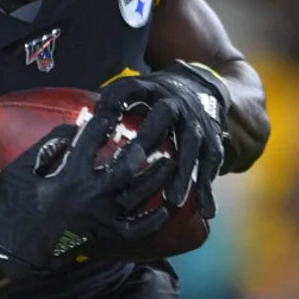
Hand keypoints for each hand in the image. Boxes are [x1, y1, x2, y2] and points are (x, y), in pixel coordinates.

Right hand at [0, 103, 175, 279]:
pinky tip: (164, 209)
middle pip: (127, 167)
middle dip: (141, 148)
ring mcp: (103, 217)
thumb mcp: (20, 170)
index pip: (91, 140)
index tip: (111, 110)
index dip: (103, 122)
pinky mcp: (106, 236)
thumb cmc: (16, 207)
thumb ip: (45, 147)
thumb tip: (71, 129)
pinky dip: (153, 220)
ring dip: (156, 178)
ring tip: (168, 162)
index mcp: (70, 175)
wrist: (19, 251)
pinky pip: (137, 229)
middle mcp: (92, 194)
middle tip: (153, 135)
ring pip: (138, 195)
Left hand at [96, 60, 229, 218]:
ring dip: (184, 175)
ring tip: (173, 201)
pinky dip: (208, 189)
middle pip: (165, 122)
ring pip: (192, 150)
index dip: (116, 98)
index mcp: (154, 91)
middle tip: (136, 165)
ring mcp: (198, 125)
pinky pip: (211, 167)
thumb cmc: (156, 94)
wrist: (201, 86)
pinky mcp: (213, 142)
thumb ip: (113, 99)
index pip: (131, 90)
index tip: (101, 112)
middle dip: (150, 140)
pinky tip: (205, 213)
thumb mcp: (136, 88)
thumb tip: (86, 114)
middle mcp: (178, 106)